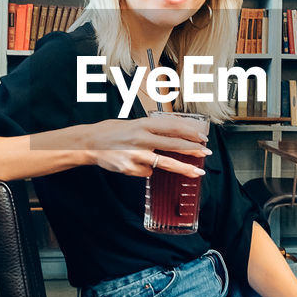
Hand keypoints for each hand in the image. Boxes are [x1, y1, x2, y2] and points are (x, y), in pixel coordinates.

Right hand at [86, 114, 209, 178]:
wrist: (89, 143)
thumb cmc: (111, 131)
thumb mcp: (133, 124)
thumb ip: (151, 130)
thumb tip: (174, 136)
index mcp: (143, 124)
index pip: (173, 127)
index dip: (190, 132)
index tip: (202, 137)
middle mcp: (141, 138)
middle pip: (174, 145)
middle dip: (193, 150)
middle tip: (206, 153)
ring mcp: (136, 155)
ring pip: (166, 163)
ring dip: (184, 168)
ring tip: (197, 172)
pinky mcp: (130, 168)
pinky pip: (147, 172)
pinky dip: (148, 170)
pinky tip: (138, 165)